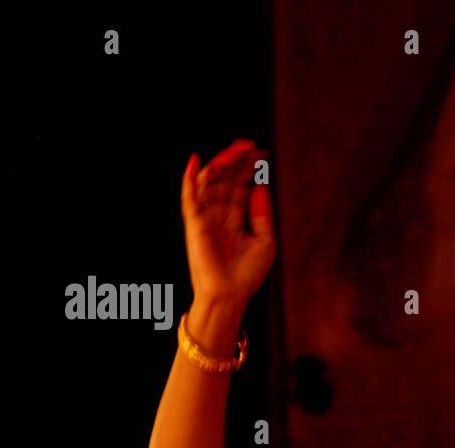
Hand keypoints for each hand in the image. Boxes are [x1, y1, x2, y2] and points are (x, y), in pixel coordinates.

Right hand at [180, 139, 275, 305]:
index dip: (249, 169)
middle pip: (225, 180)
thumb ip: (262, 213)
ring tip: (236, 150)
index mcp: (233, 219)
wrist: (231, 295)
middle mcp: (218, 215)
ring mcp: (205, 218)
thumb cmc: (247, 274)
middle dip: (236, 161)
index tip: (261, 154)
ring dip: (221, 164)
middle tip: (250, 145)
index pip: (239, 187)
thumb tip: (260, 185)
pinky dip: (190, 178)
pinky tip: (196, 160)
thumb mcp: (265, 241)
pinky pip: (189, 197)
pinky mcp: (194, 224)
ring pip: (209, 183)